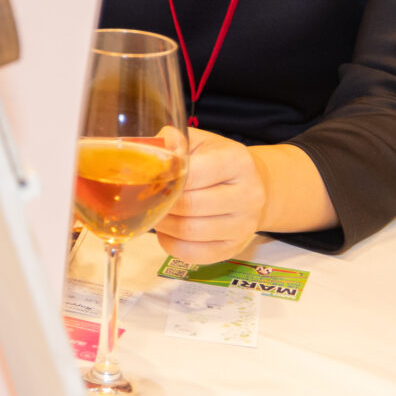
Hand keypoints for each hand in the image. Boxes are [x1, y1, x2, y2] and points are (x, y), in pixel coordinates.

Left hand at [155, 128, 266, 264]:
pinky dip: (172, 244)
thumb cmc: (216, 160)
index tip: (149, 179)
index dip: (165, 178)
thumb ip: (172, 141)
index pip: (194, 174)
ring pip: (190, 231)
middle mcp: (248, 194)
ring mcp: (244, 225)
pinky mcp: (234, 248)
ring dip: (164, 224)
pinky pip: (195, 254)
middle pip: (190, 206)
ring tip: (155, 212)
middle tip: (145, 198)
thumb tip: (149, 151)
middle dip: (161, 203)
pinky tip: (167, 231)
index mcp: (237, 161)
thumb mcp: (199, 141)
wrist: (250, 184)